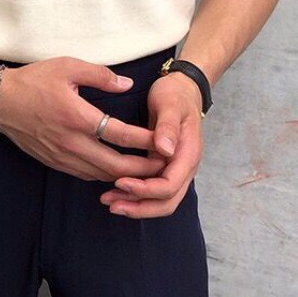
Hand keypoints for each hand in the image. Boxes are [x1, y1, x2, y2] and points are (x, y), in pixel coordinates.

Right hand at [0, 57, 168, 181]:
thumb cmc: (33, 80)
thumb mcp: (67, 66)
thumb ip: (100, 75)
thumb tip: (127, 84)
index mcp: (76, 116)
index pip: (118, 133)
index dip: (144, 139)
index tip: (162, 141)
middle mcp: (70, 141)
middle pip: (113, 165)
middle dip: (141, 168)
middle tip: (162, 166)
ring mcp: (61, 155)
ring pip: (100, 175)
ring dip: (124, 176)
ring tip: (146, 172)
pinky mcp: (53, 162)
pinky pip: (85, 174)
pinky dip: (104, 175)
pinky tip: (116, 171)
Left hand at [99, 73, 203, 218]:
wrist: (182, 89)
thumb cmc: (176, 95)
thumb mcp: (171, 104)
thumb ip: (168, 126)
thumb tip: (165, 150)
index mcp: (188, 154)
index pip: (169, 185)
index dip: (145, 189)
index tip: (120, 182)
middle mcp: (184, 167)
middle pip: (166, 202)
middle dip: (139, 207)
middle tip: (111, 204)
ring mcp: (175, 169)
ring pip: (159, 200)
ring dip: (135, 205)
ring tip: (109, 201)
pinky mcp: (164, 168)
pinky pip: (152, 189)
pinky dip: (135, 195)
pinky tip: (115, 192)